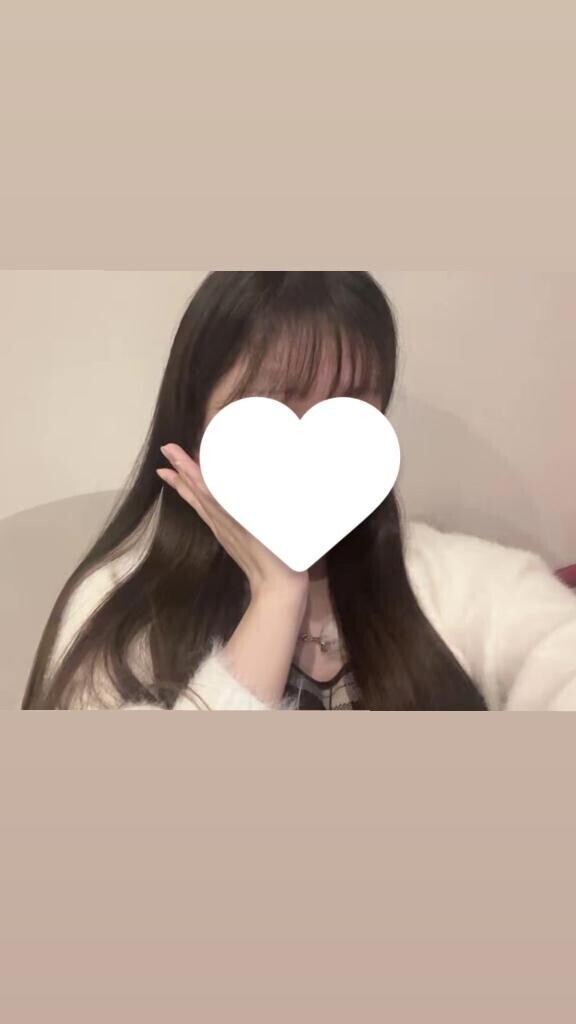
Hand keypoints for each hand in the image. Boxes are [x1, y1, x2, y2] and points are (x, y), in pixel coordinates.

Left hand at [157, 444, 308, 601]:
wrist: (276, 590)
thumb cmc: (279, 557)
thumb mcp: (272, 527)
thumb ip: (258, 509)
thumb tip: (246, 485)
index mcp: (229, 515)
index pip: (202, 486)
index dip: (187, 467)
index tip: (170, 449)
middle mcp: (221, 521)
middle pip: (196, 492)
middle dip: (181, 471)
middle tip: (167, 450)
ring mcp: (224, 531)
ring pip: (199, 502)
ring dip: (185, 485)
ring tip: (170, 470)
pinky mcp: (228, 539)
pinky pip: (208, 513)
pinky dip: (199, 499)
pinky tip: (201, 496)